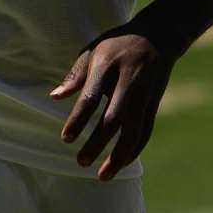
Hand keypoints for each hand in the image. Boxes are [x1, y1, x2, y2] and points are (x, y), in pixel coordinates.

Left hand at [50, 30, 174, 178]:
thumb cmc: (116, 44)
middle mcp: (128, 81)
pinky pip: (145, 132)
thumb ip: (75, 75)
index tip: (65, 138)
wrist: (158, 36)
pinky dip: (134, 151)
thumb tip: (54, 97)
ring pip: (133, 132)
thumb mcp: (93, 50)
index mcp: (107, 65)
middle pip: (112, 119)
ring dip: (118, 156)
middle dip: (97, 143)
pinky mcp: (155, 104)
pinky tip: (121, 163)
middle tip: (80, 162)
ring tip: (102, 176)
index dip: (78, 120)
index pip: (91, 97)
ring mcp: (144, 94)